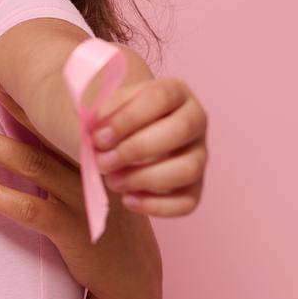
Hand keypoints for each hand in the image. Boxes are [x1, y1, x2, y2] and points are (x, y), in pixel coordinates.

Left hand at [0, 88, 161, 298]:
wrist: (132, 273)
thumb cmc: (107, 222)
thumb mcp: (100, 183)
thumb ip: (77, 158)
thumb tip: (41, 134)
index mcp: (94, 155)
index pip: (56, 118)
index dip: (24, 99)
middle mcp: (90, 168)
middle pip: (42, 133)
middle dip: (5, 110)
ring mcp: (81, 197)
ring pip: (32, 164)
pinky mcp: (71, 228)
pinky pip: (28, 208)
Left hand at [90, 75, 207, 216]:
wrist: (122, 139)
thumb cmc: (115, 121)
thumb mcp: (106, 108)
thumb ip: (100, 116)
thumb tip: (99, 133)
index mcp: (175, 92)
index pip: (159, 97)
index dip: (127, 118)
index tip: (98, 137)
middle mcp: (195, 121)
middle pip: (180, 130)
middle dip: (135, 149)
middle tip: (103, 162)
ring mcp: (199, 155)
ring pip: (188, 169)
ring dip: (145, 178)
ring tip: (113, 180)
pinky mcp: (195, 187)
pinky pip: (187, 202)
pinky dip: (156, 206)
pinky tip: (128, 199)